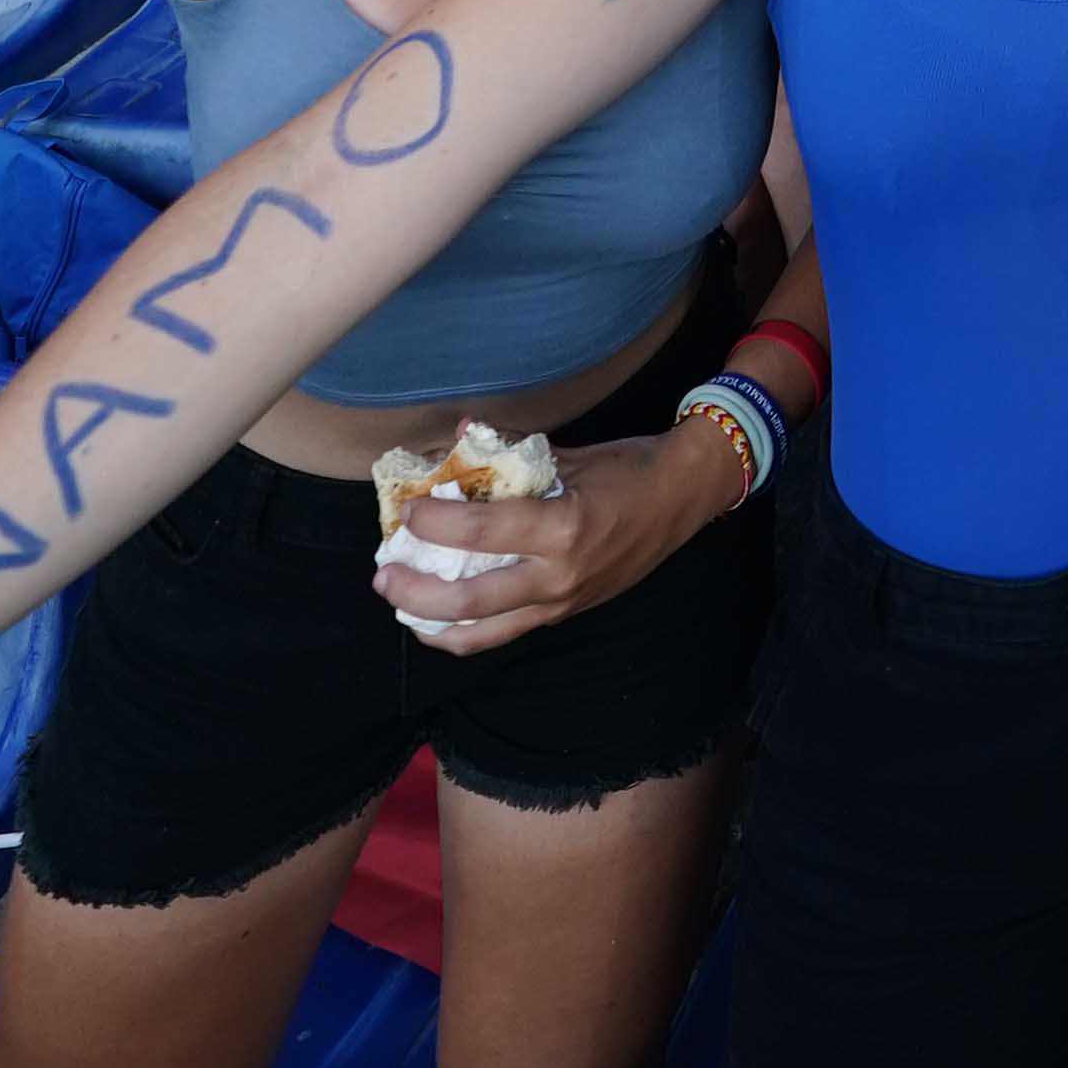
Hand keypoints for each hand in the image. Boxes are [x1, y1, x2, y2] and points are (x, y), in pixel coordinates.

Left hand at [369, 425, 741, 655]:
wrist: (683, 498)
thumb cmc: (627, 468)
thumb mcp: (570, 453)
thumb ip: (510, 452)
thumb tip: (458, 434)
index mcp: (563, 527)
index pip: (480, 533)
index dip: (433, 523)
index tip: (405, 511)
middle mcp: (559, 575)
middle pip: (469, 600)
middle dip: (416, 592)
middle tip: (384, 574)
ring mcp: (562, 602)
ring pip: (483, 633)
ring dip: (433, 624)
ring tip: (402, 607)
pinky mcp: (564, 614)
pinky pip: (504, 632)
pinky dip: (466, 630)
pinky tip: (440, 618)